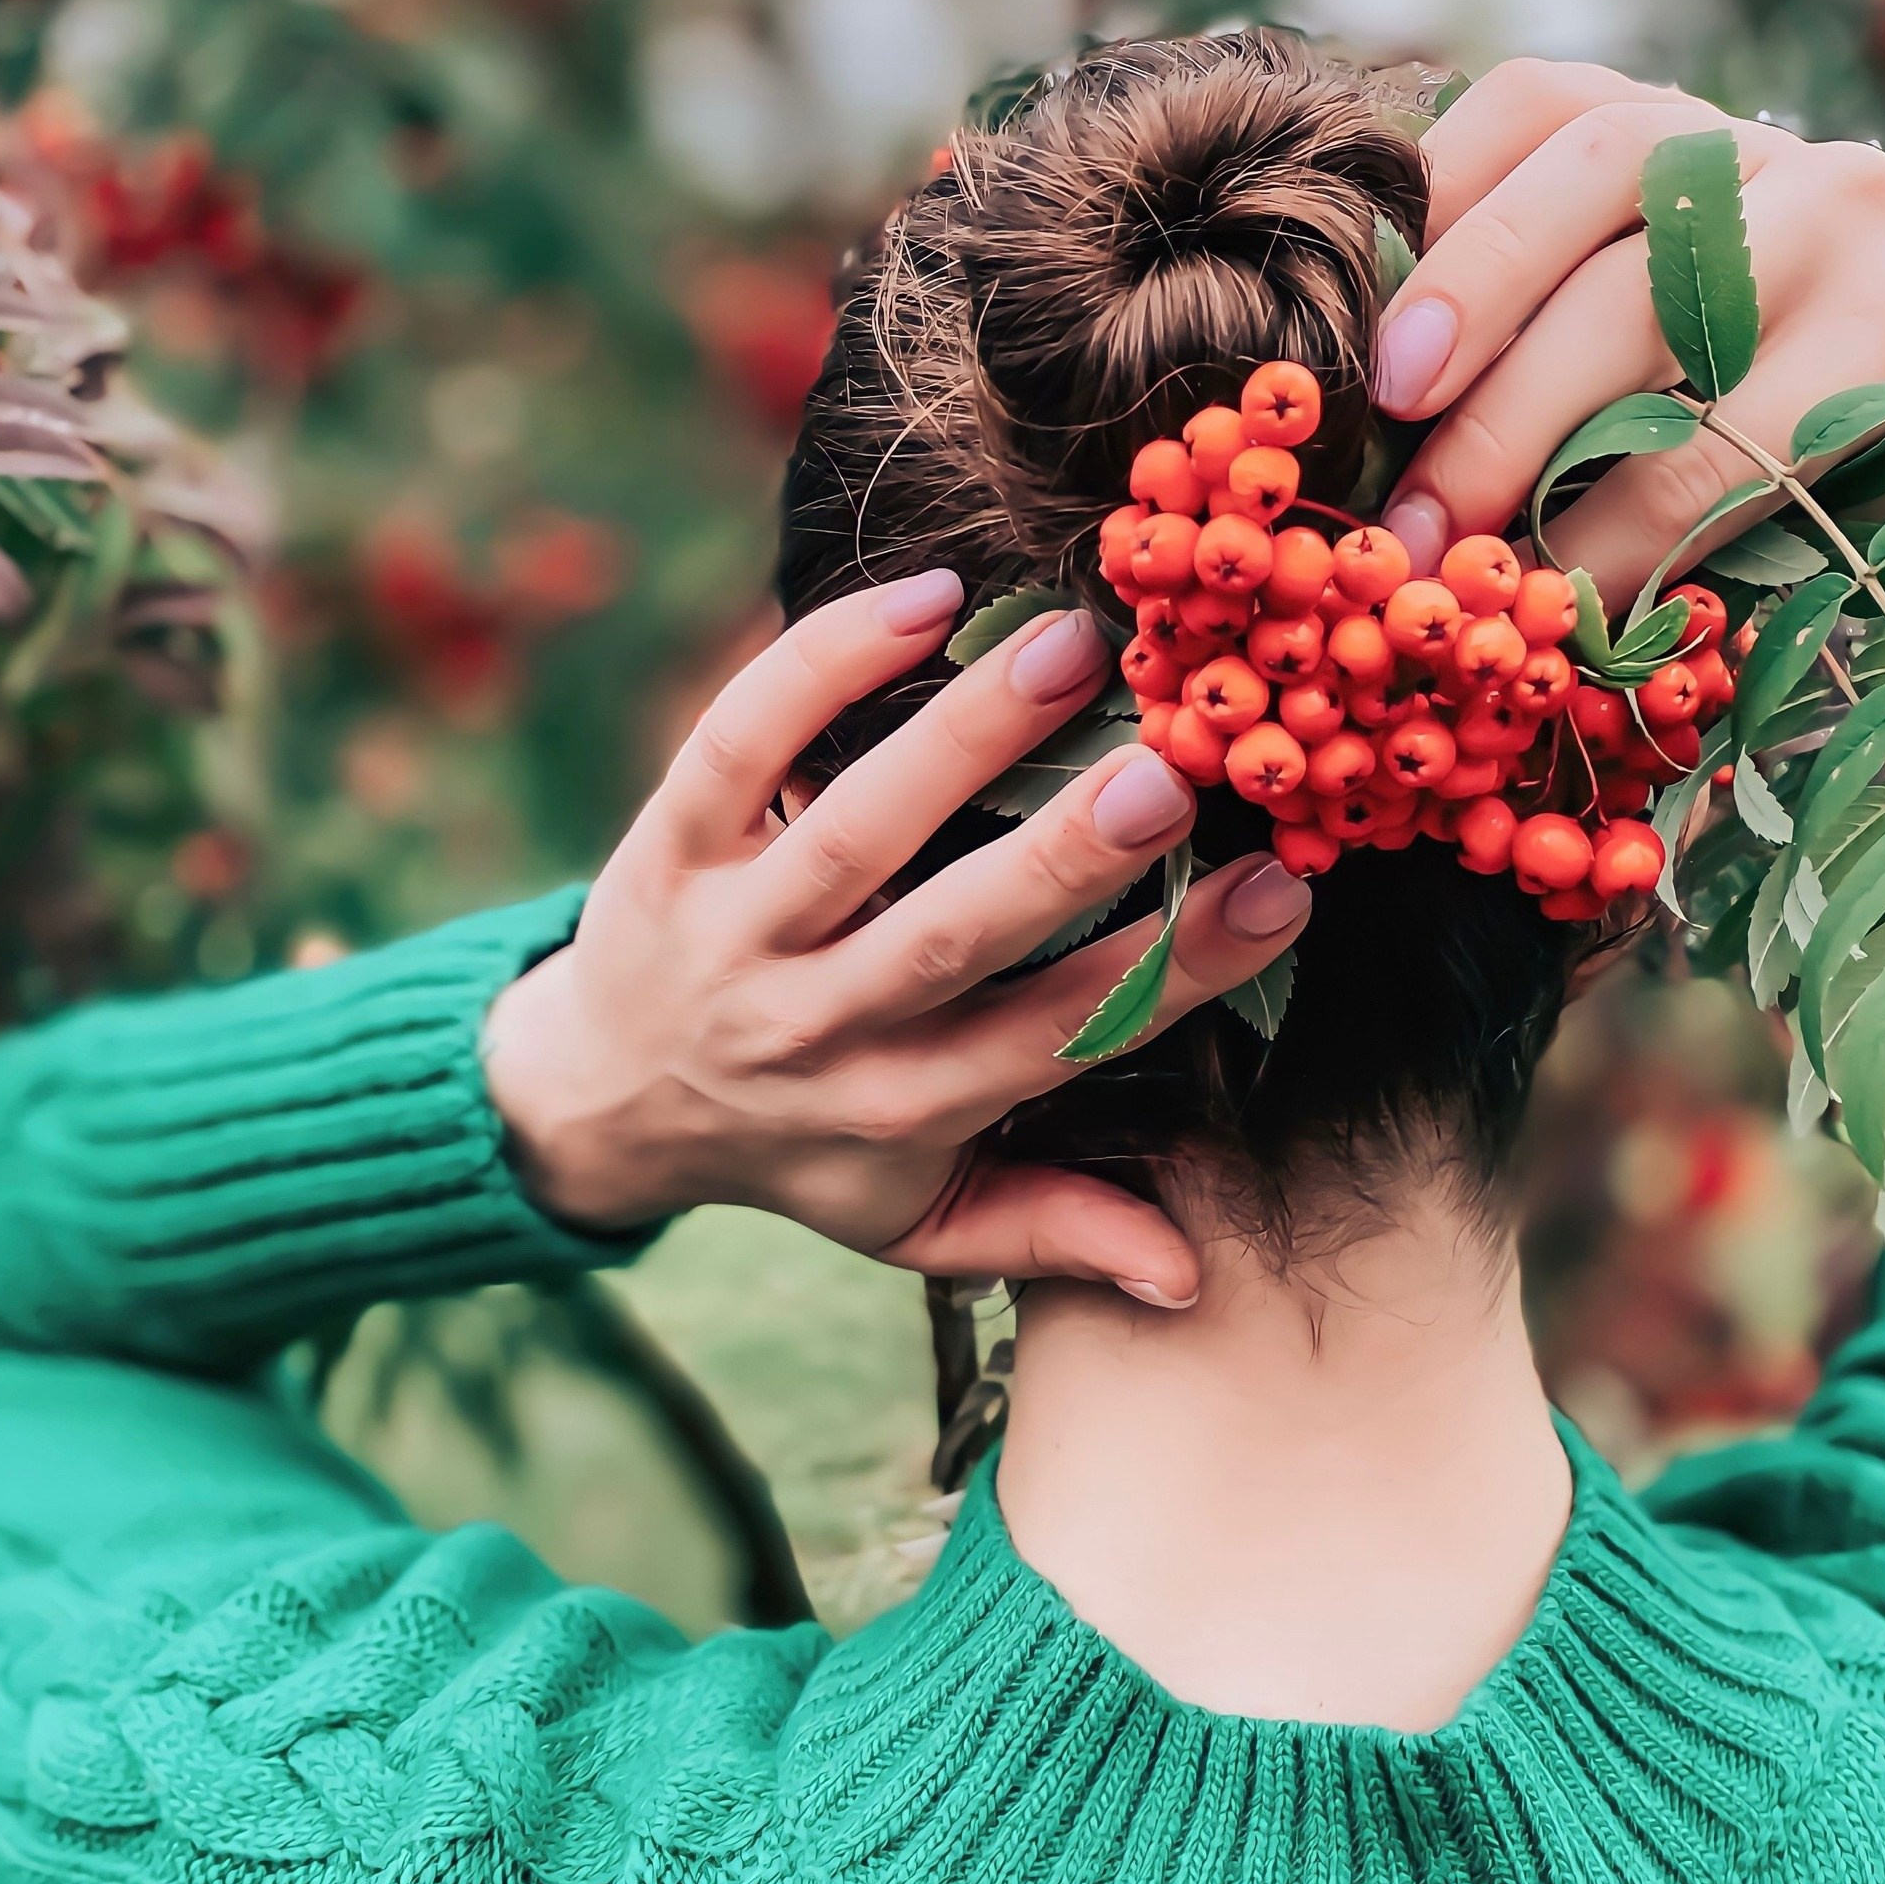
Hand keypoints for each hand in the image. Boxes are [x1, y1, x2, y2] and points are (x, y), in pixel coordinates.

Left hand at [480, 572, 1310, 1305]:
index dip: (1173, 973)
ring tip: (1069, 650)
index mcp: (900, 1110)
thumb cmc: (801, 1143)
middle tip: (1173, 769)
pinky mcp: (663, 848)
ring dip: (961, 739)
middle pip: (950, 941)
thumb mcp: (917, 1217)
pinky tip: (921, 600)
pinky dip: (815, 668)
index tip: (1280, 889)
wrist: (604, 1099)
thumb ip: (1049, 1234)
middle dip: (1067, 859)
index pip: (1053, 1040)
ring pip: (850, 834)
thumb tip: (1186, 1283)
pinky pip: (734, 747)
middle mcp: (815, 1028)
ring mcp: (731, 934)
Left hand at [1372, 61, 1884, 604]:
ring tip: (1475, 563)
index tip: (1377, 369)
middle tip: (1409, 498)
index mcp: (1650, 129)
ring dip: (1546, 452)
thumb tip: (1360, 463)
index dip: (1443, 223)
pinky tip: (1579, 597)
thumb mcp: (1600, 358)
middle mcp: (1749, 143)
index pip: (1533, 109)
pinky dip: (1642, 535)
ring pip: (1665, 306)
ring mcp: (1841, 216)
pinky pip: (1746, 441)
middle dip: (1480, 343)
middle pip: (1597, 184)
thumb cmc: (1709, 414)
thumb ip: (1498, 361)